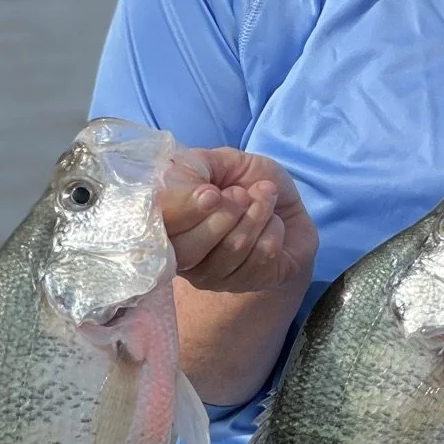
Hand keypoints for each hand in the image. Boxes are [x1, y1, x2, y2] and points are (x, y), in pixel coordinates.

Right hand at [161, 148, 316, 292]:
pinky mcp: (248, 282)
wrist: (287, 204)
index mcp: (165, 225)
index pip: (156, 230)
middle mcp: (181, 256)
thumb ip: (195, 167)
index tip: (211, 193)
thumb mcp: (222, 162)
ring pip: (233, 249)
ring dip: (257, 214)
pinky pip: (262, 256)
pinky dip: (274, 229)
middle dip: (225, 213)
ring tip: (266, 196)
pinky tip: (275, 222)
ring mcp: (213, 275)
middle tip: (242, 193)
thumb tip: (182, 188)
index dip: (184, 211)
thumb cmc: (248, 182)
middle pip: (188, 250)